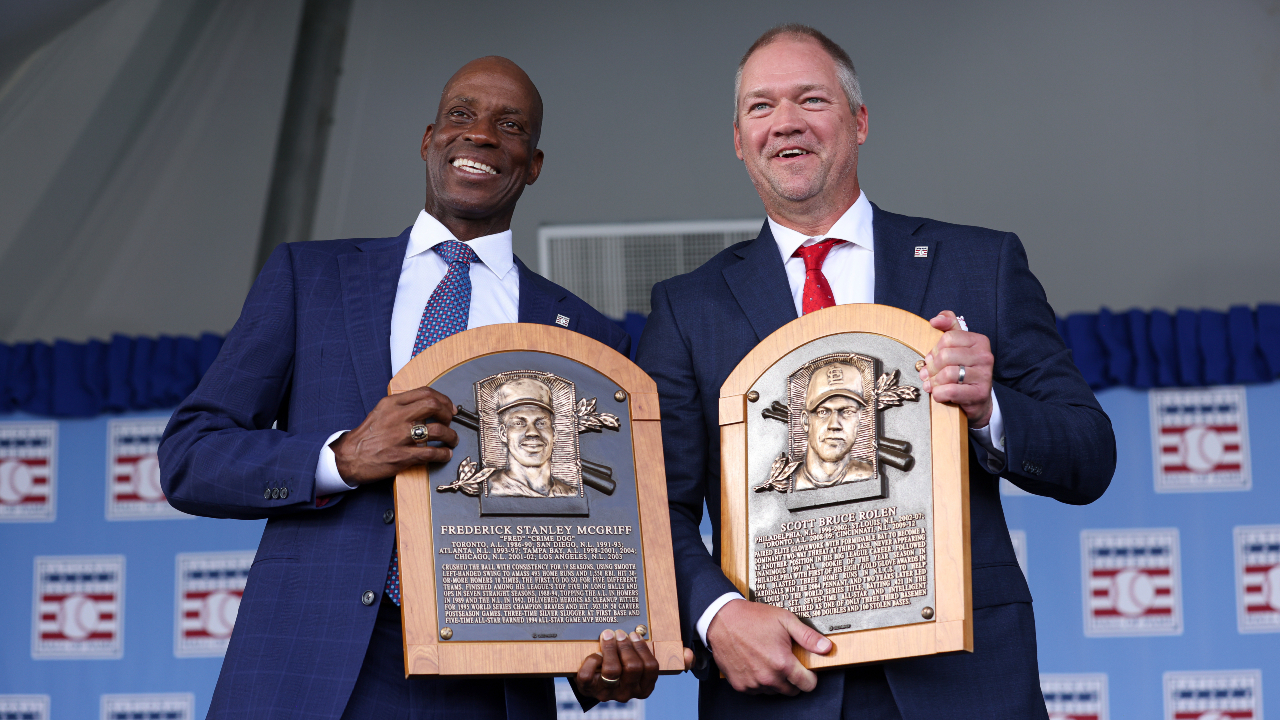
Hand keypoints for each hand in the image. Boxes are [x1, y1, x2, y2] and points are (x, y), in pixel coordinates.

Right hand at [330, 387, 458, 484]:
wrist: (348, 457)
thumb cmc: (366, 436)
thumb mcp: (381, 412)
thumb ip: (401, 406)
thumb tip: (426, 406)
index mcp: (392, 403)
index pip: (424, 392)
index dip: (443, 399)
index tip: (449, 407)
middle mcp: (397, 417)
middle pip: (433, 406)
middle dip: (447, 414)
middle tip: (450, 421)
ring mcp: (399, 437)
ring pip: (436, 430)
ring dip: (450, 435)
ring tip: (452, 440)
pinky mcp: (401, 456)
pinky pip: (430, 453)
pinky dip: (443, 454)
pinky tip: (445, 455)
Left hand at [573, 629, 680, 702]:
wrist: (595, 683)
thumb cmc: (624, 668)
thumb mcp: (643, 665)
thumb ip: (669, 659)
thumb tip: (689, 655)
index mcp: (644, 688)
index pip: (650, 669)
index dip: (642, 649)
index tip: (635, 634)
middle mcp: (627, 693)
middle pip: (632, 668)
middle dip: (626, 646)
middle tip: (620, 633)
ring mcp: (607, 693)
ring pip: (612, 670)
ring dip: (609, 649)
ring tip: (607, 636)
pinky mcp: (588, 690)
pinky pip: (588, 675)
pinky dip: (590, 660)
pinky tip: (593, 653)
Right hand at [705, 599, 830, 694]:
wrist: (722, 620)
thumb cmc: (752, 618)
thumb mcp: (785, 620)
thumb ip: (808, 637)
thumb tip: (826, 648)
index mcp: (782, 663)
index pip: (807, 685)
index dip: (810, 677)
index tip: (806, 670)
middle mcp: (768, 677)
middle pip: (791, 691)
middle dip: (793, 679)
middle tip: (786, 661)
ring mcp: (753, 683)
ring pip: (774, 691)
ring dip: (775, 680)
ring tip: (768, 659)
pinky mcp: (740, 685)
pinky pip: (757, 690)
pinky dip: (759, 681)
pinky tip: (756, 664)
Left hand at [919, 310, 993, 427]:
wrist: (977, 399)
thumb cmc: (963, 370)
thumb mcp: (957, 346)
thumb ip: (948, 326)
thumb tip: (935, 319)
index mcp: (979, 341)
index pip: (948, 338)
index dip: (934, 350)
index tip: (932, 359)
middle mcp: (985, 356)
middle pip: (945, 356)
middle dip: (931, 367)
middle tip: (927, 374)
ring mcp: (984, 375)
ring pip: (947, 374)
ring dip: (934, 382)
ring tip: (932, 385)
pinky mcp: (979, 393)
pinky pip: (950, 391)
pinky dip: (939, 394)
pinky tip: (939, 394)